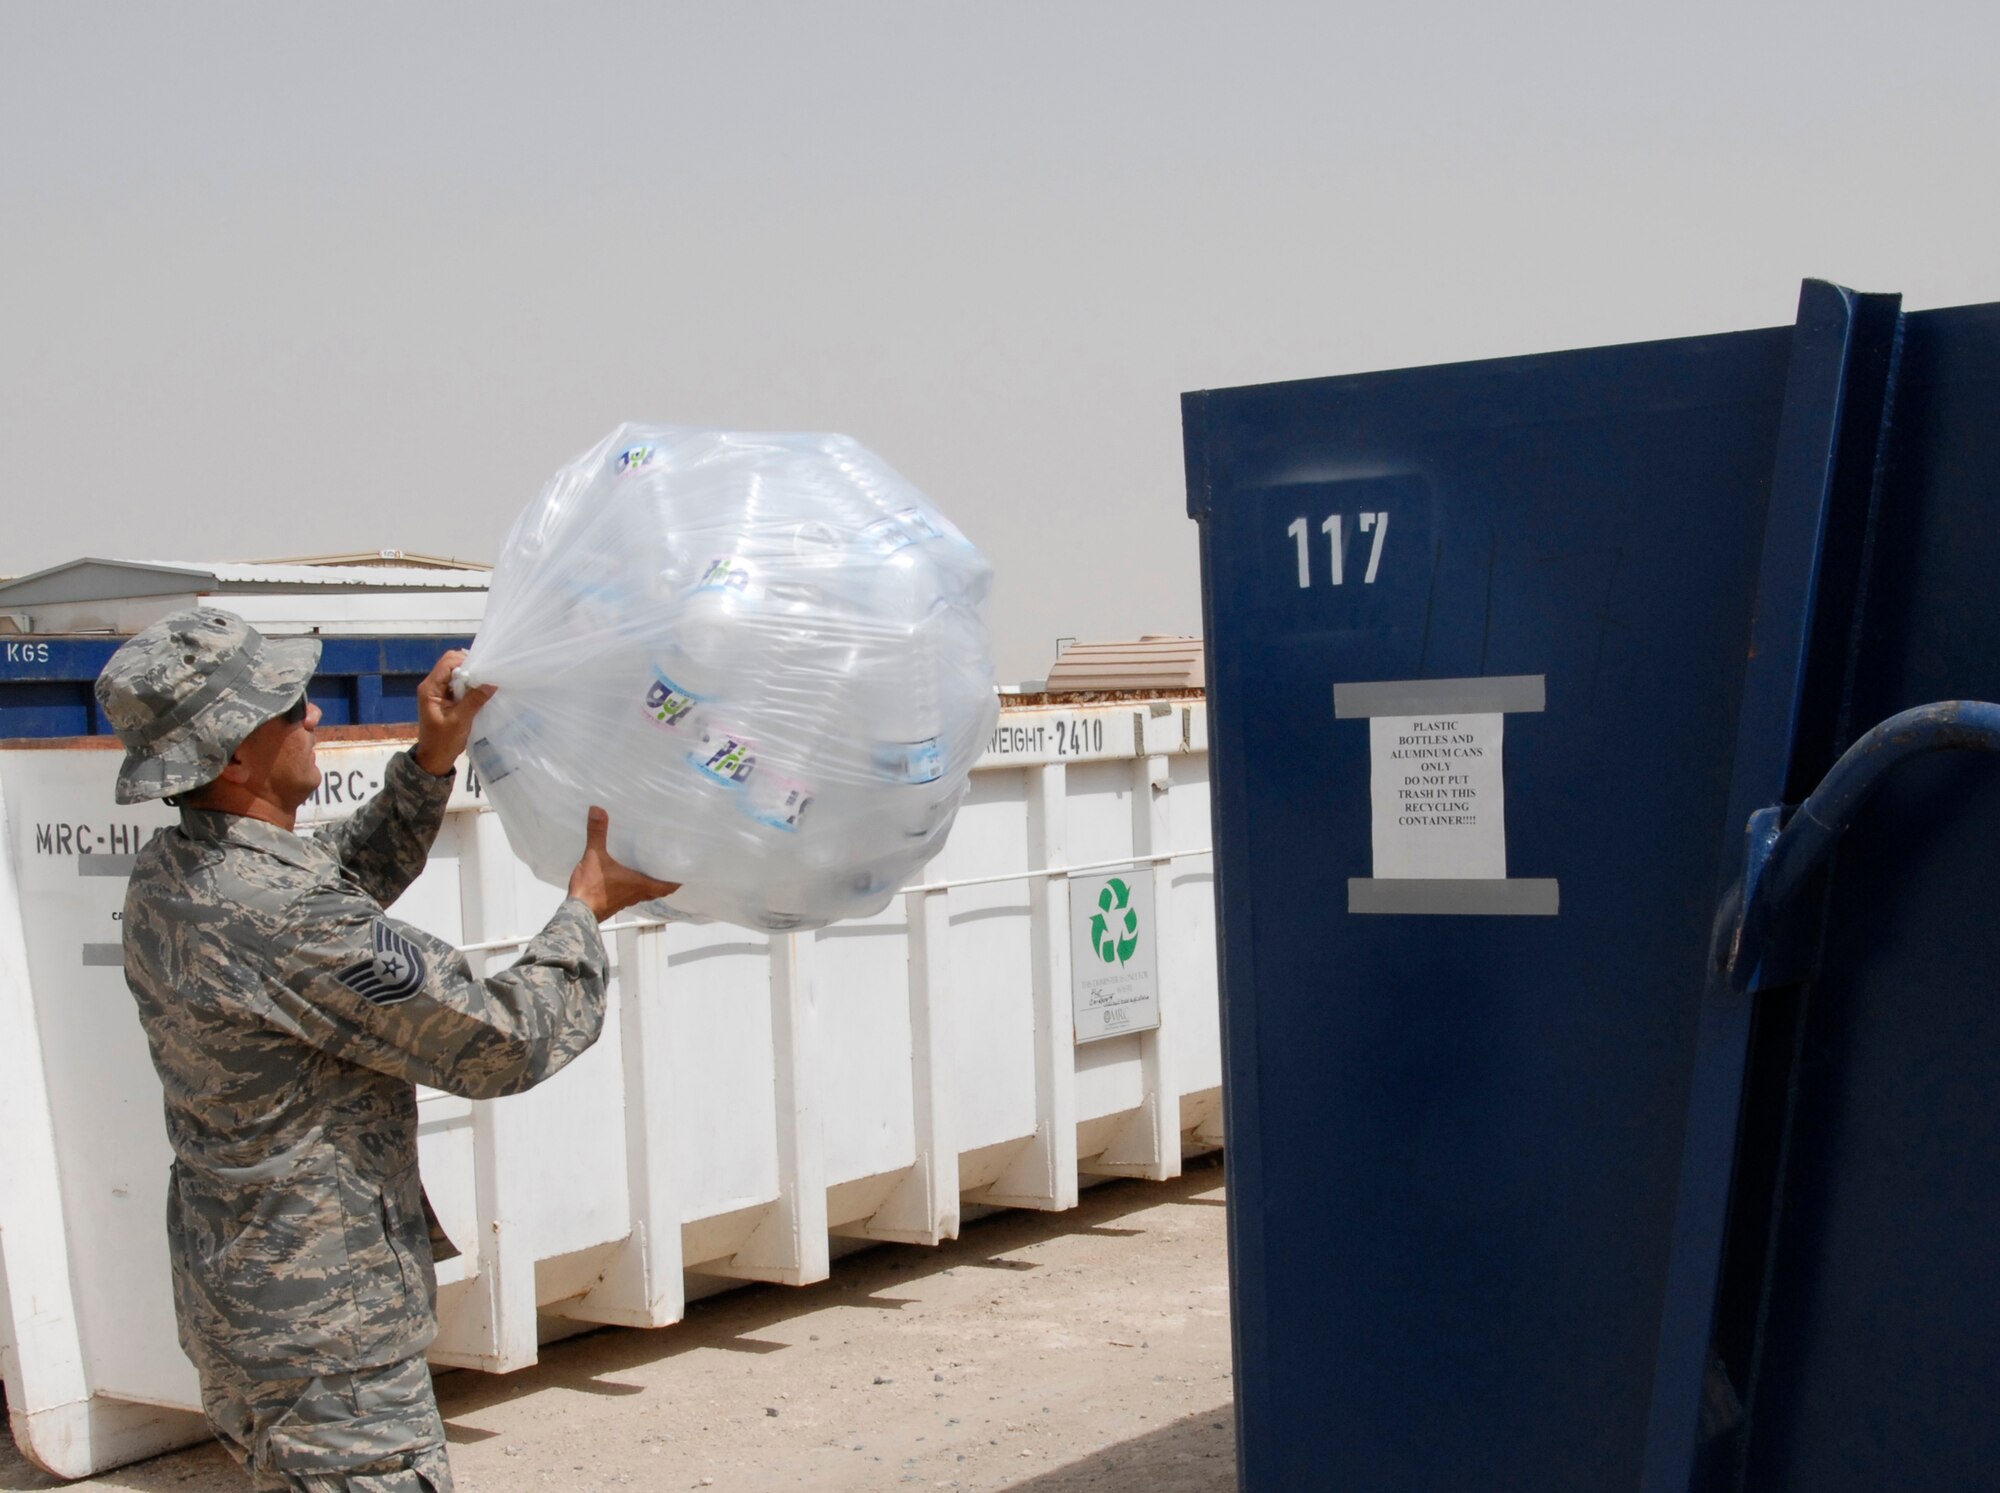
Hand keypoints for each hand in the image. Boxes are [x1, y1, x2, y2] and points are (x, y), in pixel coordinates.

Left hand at [413, 649, 495, 775]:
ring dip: (471, 677)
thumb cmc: (443, 742)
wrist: (434, 759)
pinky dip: (469, 685)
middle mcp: (432, 685)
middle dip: (470, 668)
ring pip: (456, 673)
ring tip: (486, 684)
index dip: (466, 661)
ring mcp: (438, 691)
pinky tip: (480, 691)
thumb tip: (492, 682)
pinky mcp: (445, 698)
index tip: (484, 670)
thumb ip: (475, 700)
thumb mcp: (460, 721)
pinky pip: (458, 684)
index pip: (448, 662)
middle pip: (451, 664)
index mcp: (430, 688)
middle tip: (487, 677)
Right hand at [567, 807, 681, 920]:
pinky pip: (629, 896)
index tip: (683, 875)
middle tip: (667, 871)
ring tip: (648, 872)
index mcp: (639, 884)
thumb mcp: (594, 855)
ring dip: (648, 886)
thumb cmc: (591, 888)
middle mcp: (636, 895)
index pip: (666, 887)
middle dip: (664, 882)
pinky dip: (632, 889)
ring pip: (644, 894)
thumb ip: (597, 833)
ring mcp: (625, 901)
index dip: (676, 882)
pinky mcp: (613, 904)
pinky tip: (624, 879)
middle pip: (657, 892)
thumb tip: (598, 810)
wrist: (577, 911)